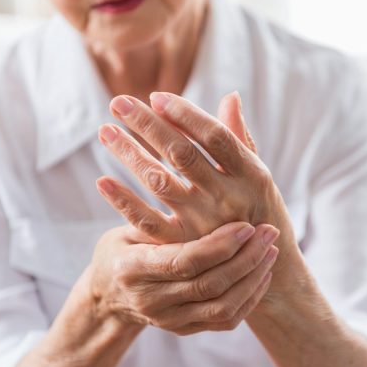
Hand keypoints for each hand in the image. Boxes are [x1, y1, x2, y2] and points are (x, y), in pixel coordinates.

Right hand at [86, 220, 278, 334]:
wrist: (108, 297)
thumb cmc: (120, 250)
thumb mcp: (126, 229)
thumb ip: (157, 215)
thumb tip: (182, 180)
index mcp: (134, 270)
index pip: (185, 261)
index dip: (220, 245)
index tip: (247, 225)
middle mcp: (152, 301)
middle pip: (209, 285)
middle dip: (246, 258)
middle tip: (268, 232)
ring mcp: (170, 320)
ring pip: (223, 307)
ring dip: (253, 278)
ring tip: (271, 251)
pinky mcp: (185, 330)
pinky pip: (225, 320)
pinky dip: (249, 298)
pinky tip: (263, 274)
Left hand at [95, 91, 306, 301]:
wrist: (264, 270)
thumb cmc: (260, 212)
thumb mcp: (258, 177)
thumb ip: (240, 138)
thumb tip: (230, 96)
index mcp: (251, 175)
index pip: (215, 137)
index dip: (186, 114)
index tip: (156, 97)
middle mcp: (228, 198)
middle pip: (182, 154)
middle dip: (148, 125)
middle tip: (118, 102)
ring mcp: (204, 224)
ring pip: (159, 181)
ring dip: (129, 154)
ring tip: (105, 131)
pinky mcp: (183, 246)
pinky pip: (147, 222)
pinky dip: (123, 202)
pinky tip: (102, 181)